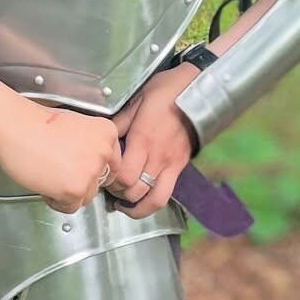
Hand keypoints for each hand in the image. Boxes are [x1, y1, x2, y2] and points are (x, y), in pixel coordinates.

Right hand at [0, 104, 122, 214]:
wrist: (17, 128)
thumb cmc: (38, 126)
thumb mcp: (77, 128)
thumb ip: (92, 147)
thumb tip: (93, 169)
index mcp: (108, 134)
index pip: (112, 164)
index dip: (93, 169)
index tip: (78, 167)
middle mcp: (105, 152)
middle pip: (100, 182)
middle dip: (81, 181)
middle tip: (60, 171)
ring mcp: (92, 172)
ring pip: (87, 196)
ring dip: (69, 192)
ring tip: (50, 176)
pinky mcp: (76, 189)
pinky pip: (71, 207)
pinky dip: (57, 201)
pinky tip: (45, 184)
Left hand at [104, 64, 199, 218]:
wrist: (197, 92)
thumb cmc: (165, 92)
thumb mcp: (136, 101)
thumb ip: (119, 123)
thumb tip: (102, 138)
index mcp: (143, 140)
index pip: (124, 177)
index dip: (111, 181)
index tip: (104, 175)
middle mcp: (158, 156)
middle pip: (136, 191)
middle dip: (119, 194)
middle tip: (111, 188)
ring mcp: (171, 164)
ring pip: (154, 200)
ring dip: (137, 208)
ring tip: (125, 205)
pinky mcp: (180, 167)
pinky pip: (167, 193)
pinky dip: (152, 201)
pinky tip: (143, 198)